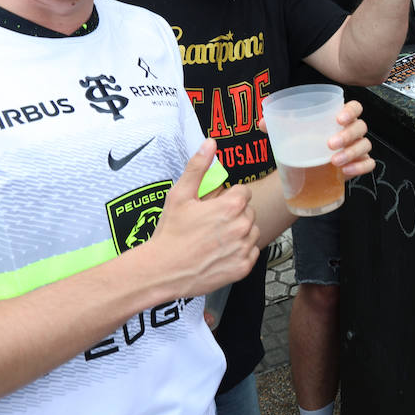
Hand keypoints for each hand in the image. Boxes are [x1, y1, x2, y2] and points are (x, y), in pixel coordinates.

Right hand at [147, 141, 259, 297]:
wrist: (162, 271)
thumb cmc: (170, 232)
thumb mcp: (180, 195)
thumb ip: (198, 167)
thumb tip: (210, 143)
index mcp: (231, 206)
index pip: (244, 192)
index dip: (229, 197)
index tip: (214, 206)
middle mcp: (243, 226)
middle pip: (249, 212)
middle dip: (234, 214)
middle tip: (211, 224)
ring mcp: (244, 248)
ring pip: (252, 232)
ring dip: (239, 233)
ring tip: (215, 239)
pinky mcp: (243, 267)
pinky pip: (251, 253)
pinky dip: (240, 252)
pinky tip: (220, 253)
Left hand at [255, 100, 373, 178]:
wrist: (306, 167)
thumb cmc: (304, 142)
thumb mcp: (291, 132)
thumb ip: (277, 124)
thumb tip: (262, 123)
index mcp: (340, 116)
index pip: (355, 107)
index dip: (351, 111)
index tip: (338, 118)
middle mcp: (352, 130)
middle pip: (360, 127)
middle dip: (348, 135)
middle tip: (330, 144)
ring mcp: (358, 147)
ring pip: (365, 145)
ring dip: (351, 152)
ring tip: (334, 161)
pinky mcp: (359, 164)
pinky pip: (368, 163)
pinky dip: (360, 167)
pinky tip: (346, 171)